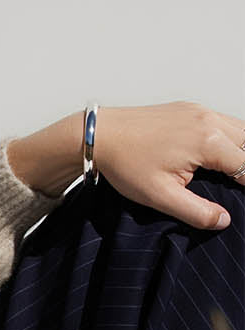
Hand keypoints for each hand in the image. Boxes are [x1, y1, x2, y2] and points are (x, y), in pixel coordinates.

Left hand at [8, 102, 244, 229]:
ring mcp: (200, 111)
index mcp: (208, 142)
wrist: (98, 136)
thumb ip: (196, 211)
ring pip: (239, 129)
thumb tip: (224, 221)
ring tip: (232, 174)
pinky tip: (218, 155)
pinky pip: (222, 121)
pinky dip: (227, 137)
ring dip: (241, 149)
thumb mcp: (160, 196)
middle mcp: (209, 120)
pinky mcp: (190, 108)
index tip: (241, 198)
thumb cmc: (124, 164)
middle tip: (237, 186)